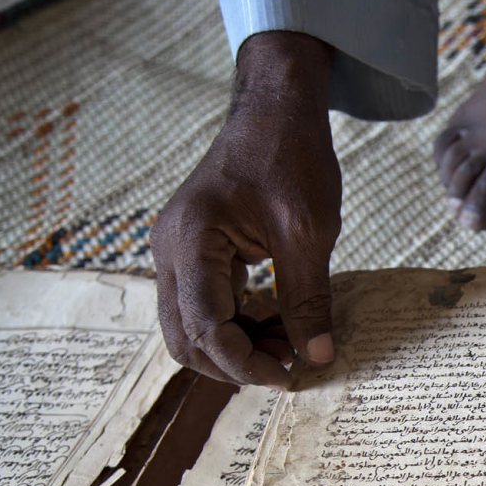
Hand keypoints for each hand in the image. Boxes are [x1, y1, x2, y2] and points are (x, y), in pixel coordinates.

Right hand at [151, 32, 340, 385]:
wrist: (276, 110)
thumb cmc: (291, 156)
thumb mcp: (310, 233)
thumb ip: (308, 299)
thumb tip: (315, 357)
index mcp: (191, 240)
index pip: (205, 326)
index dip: (244, 361)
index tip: (288, 376)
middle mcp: (169, 249)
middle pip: (184, 337)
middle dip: (233, 362)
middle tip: (288, 366)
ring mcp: (176, 250)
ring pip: (190, 326)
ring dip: (234, 346)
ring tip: (287, 345)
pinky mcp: (192, 252)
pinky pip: (203, 305)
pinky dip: (235, 324)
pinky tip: (276, 325)